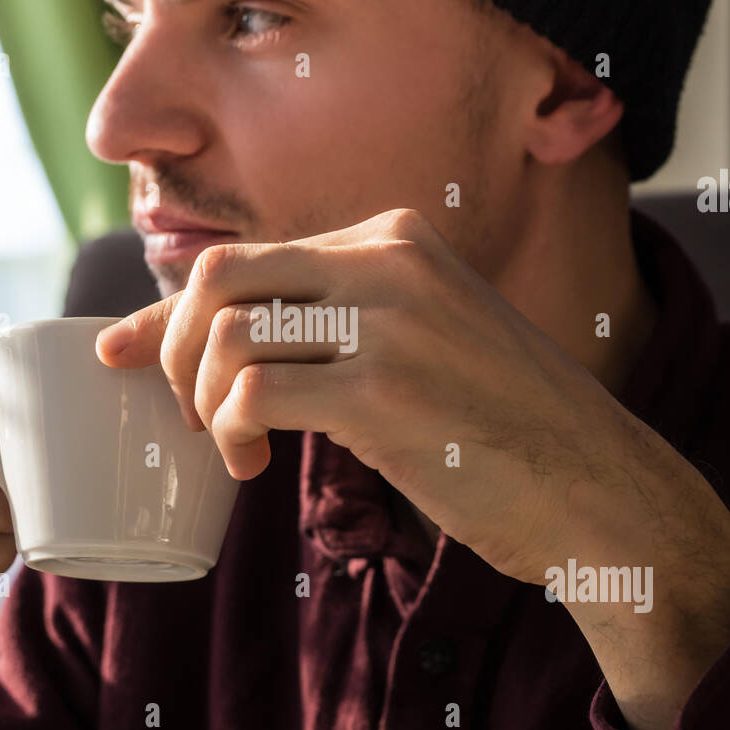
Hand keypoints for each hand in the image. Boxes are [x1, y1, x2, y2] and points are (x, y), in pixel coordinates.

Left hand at [96, 208, 729, 729]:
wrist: (602, 490)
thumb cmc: (505, 428)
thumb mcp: (425, 345)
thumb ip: (338, 327)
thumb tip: (228, 348)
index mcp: (399, 240)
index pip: (251, 256)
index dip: (170, 309)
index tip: (126, 354)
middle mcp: (391, 261)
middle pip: (218, 275)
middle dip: (170, 346)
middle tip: (185, 412)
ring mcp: (390, 321)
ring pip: (226, 334)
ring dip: (201, 401)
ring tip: (234, 447)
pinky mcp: (385, 391)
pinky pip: (252, 393)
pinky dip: (230, 432)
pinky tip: (256, 465)